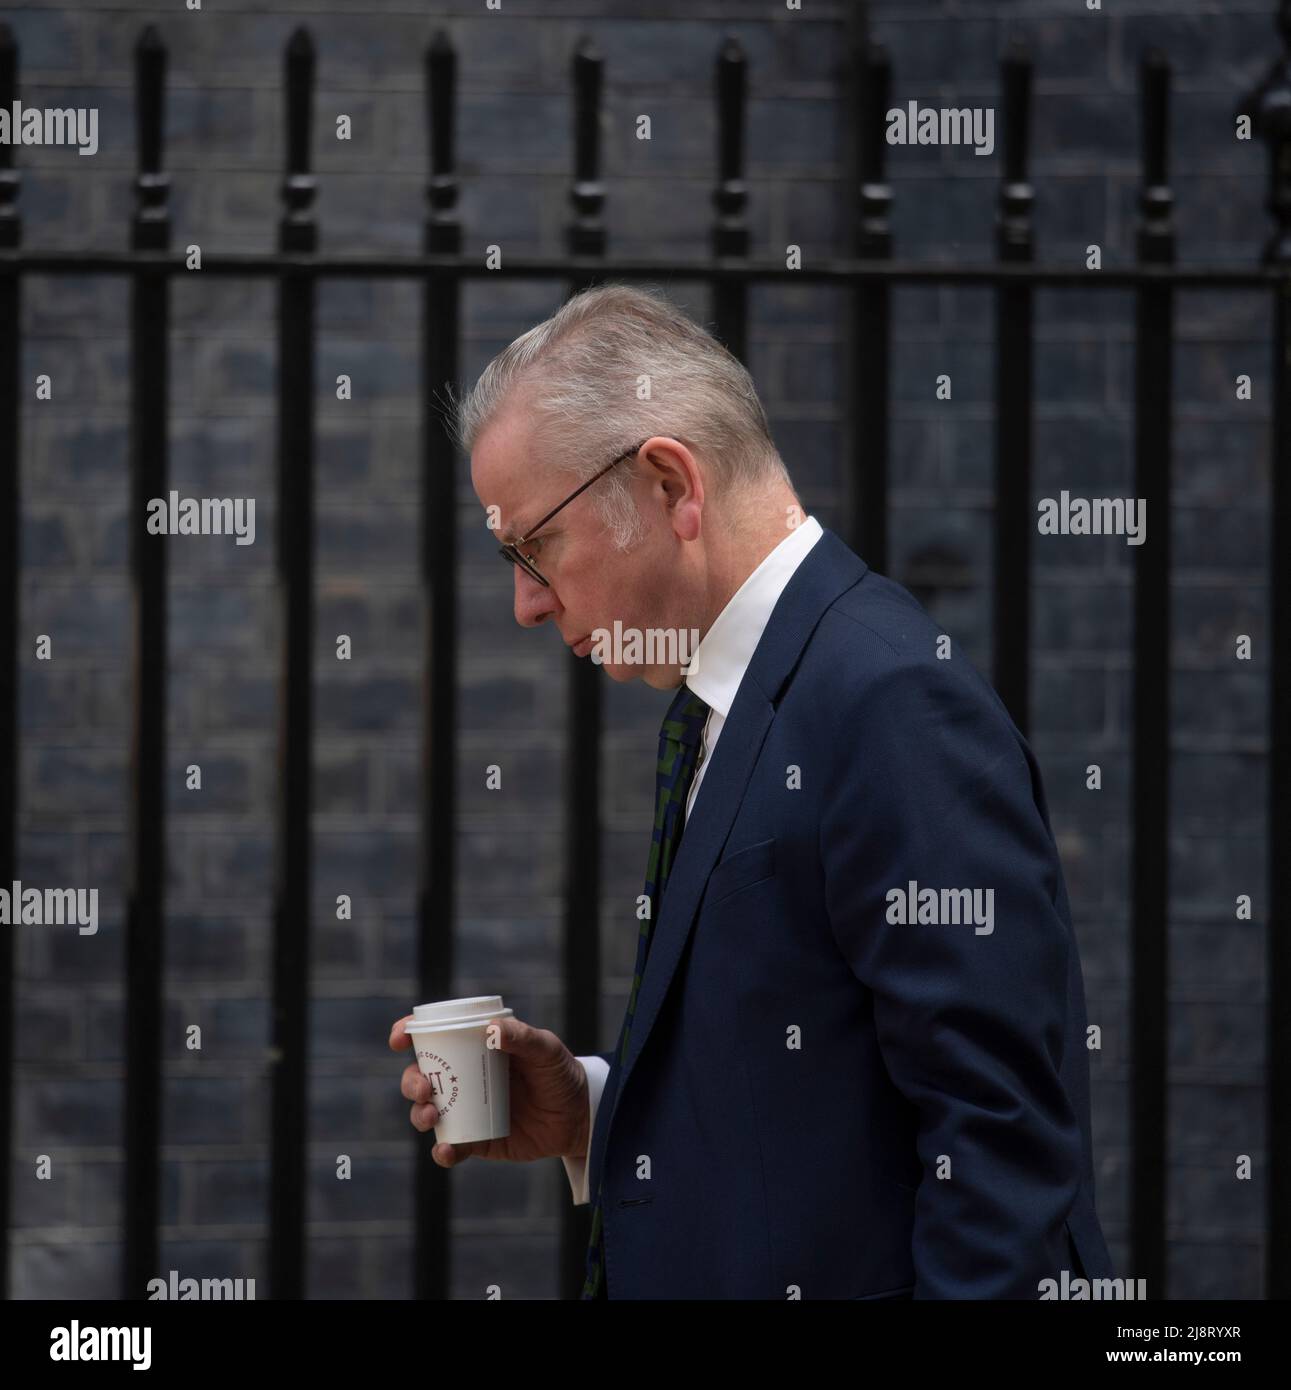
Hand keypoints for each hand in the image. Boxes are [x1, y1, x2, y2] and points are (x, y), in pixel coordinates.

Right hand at [390, 1014, 590, 1169]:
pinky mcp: (477, 1141)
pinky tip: (445, 1149)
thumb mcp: (547, 1050)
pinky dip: (442, 1151)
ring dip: (419, 1114)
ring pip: (427, 1112)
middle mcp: (464, 1078)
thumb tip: (492, 1030)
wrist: (580, 1118)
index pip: (434, 1036)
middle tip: (424, 1088)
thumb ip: (524, 1037)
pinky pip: (450, 1148)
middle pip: (420, 1076)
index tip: (399, 1039)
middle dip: (411, 1081)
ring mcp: (467, 1110)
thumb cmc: (561, 1073)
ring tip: (432, 1117)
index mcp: (475, 1047)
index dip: (408, 1033)